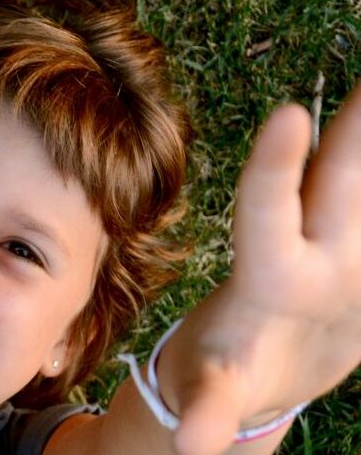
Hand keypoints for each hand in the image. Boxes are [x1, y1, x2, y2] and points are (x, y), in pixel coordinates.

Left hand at [161, 86, 360, 453]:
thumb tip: (192, 447)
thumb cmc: (224, 372)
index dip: (277, 168)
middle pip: (341, 178)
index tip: (287, 115)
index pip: (268, 210)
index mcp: (268, 273)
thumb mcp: (215, 392)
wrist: (265, 364)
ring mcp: (350, 246)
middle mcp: (313, 245)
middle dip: (360, 127)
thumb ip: (210, 411)